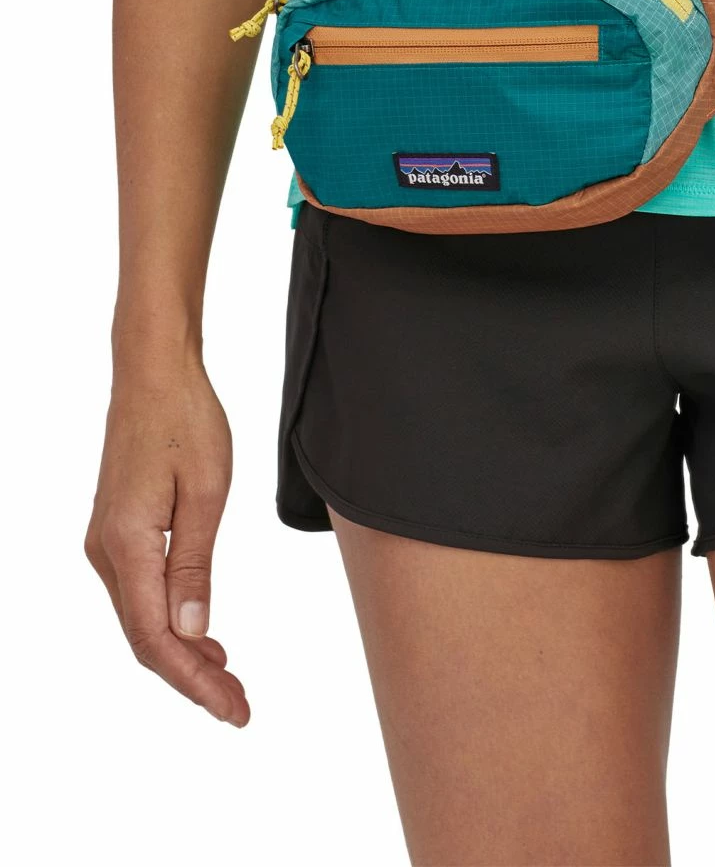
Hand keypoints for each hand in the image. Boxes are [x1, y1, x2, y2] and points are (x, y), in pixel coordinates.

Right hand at [86, 357, 248, 724]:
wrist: (154, 375)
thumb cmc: (186, 421)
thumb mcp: (207, 492)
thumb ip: (195, 565)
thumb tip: (193, 633)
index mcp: (127, 545)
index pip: (157, 638)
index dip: (194, 681)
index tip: (233, 709)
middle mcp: (106, 552)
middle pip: (146, 638)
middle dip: (192, 678)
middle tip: (239, 708)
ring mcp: (107, 543)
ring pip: (142, 619)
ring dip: (183, 654)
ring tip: (228, 679)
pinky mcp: (118, 532)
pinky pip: (141, 593)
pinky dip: (172, 622)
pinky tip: (203, 635)